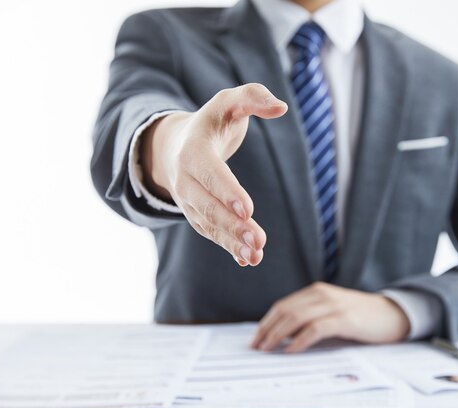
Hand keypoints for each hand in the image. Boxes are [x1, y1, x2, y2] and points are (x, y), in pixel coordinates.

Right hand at [141, 83, 287, 265]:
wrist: (176, 144)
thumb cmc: (213, 121)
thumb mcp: (230, 101)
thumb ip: (254, 97)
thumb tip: (281, 107)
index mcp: (193, 150)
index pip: (209, 173)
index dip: (227, 191)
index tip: (247, 210)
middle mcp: (185, 179)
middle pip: (208, 205)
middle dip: (232, 225)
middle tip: (258, 241)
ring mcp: (188, 200)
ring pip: (209, 225)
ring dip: (231, 242)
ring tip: (255, 256)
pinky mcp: (196, 214)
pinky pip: (211, 233)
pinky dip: (228, 247)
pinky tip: (246, 260)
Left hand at [251, 282, 410, 352]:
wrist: (392, 314)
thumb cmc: (359, 317)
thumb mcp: (332, 311)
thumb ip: (311, 316)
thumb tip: (283, 336)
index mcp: (316, 291)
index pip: (283, 305)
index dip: (267, 321)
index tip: (256, 338)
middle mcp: (322, 294)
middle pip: (286, 310)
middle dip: (267, 329)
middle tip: (256, 346)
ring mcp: (334, 305)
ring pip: (297, 317)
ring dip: (278, 334)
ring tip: (268, 348)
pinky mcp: (345, 318)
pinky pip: (316, 328)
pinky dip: (300, 340)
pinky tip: (291, 350)